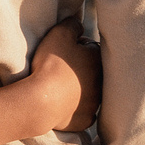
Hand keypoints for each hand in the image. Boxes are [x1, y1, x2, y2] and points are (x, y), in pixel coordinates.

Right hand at [29, 19, 101, 133]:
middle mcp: (102, 83)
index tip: (62, 51)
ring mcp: (95, 103)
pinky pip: (82, 112)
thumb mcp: (60, 33)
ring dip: (78, 88)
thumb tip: (79, 25)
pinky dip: (74, 108)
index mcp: (99, 60)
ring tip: (58, 87)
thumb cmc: (52, 65)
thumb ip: (72, 24)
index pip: (91, 48)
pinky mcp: (85, 120)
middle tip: (60, 68)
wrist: (42, 101)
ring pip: (89, 92)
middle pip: (91, 70)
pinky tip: (62, 103)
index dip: (76, 47)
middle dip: (80, 68)